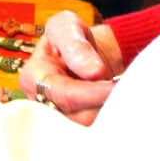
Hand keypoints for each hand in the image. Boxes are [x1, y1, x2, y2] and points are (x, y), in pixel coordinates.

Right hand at [17, 11, 122, 125]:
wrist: (86, 55)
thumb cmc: (72, 37)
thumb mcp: (68, 26)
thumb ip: (75, 44)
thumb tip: (93, 71)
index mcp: (33, 77)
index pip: (62, 94)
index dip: (91, 93)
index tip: (115, 86)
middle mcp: (41, 103)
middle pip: (76, 117)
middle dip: (103, 105)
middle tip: (126, 94)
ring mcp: (58, 119)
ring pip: (88, 129)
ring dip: (110, 115)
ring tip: (125, 99)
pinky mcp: (74, 129)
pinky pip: (94, 133)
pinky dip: (111, 123)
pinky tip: (120, 110)